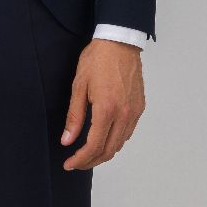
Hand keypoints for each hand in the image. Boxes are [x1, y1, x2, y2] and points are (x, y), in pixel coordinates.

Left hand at [60, 38, 144, 169]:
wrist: (119, 42)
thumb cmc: (97, 59)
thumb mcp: (79, 85)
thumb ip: (74, 116)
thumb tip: (67, 140)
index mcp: (107, 109)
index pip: (94, 146)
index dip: (81, 159)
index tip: (69, 164)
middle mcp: (124, 114)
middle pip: (109, 150)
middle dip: (91, 161)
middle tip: (77, 163)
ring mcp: (134, 111)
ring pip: (120, 144)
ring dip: (104, 152)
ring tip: (88, 153)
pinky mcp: (139, 107)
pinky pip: (128, 132)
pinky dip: (116, 141)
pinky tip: (105, 137)